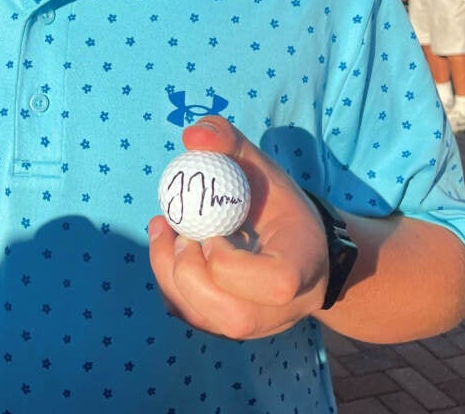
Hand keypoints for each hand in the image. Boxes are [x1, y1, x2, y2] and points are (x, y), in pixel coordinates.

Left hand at [148, 116, 327, 339]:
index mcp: (302, 268)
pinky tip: (168, 250)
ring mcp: (254, 325)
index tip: (214, 229)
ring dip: (169, 274)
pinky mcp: (228, 327)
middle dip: (190, 272)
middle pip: (233, 316)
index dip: (230, 258)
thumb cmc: (276, 205)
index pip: (274, 283)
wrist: (295, 247)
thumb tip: (192, 138)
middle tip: (177, 232)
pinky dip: (168, 282)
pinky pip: (190, 316)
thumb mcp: (261, 165)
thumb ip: (229, 141)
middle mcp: (282, 309)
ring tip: (162, 232)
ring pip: (205, 320)